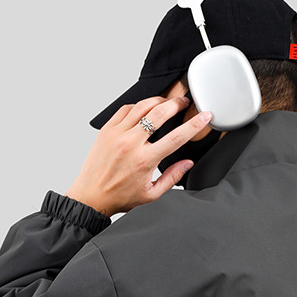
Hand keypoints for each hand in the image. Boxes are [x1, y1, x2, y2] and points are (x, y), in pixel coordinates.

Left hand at [64, 95, 212, 216]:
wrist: (91, 196)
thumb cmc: (119, 196)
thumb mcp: (152, 194)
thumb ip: (172, 177)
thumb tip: (187, 163)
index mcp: (145, 161)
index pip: (176, 137)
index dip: (194, 124)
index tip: (204, 116)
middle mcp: (131, 144)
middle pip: (159, 113)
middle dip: (176, 104)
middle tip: (184, 102)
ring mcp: (117, 134)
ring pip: (142, 106)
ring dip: (158, 101)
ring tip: (167, 102)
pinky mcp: (107, 130)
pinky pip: (125, 109)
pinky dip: (138, 105)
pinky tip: (145, 109)